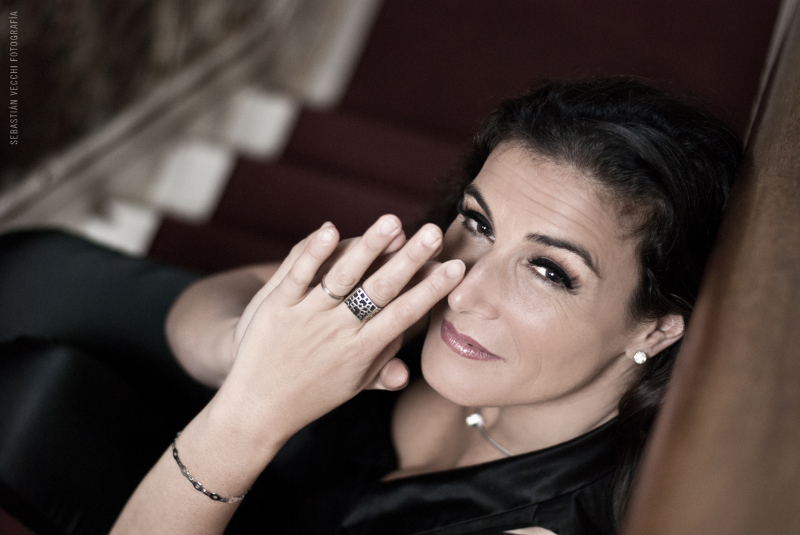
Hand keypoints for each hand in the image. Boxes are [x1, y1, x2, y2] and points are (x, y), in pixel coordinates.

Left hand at [233, 220, 435, 389]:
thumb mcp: (350, 388)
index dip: (431, 290)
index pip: (405, 314)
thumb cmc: (309, 395)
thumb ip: (382, 373)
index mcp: (362, 350)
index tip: (456, 268)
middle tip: (434, 233)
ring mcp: (307, 317)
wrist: (255, 407)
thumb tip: (409, 372)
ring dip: (369, 247)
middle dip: (410, 260)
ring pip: (343, 276)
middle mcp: (338, 332)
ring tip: (393, 221)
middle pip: (381, 290)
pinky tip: (331, 229)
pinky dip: (315, 253)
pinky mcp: (277, 306)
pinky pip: (299, 276)